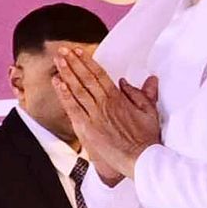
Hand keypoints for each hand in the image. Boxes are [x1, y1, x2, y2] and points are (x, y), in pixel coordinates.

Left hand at [55, 50, 160, 183]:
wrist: (140, 157)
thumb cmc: (146, 137)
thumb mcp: (149, 111)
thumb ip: (140, 94)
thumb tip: (127, 81)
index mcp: (118, 98)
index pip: (100, 75)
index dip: (87, 62)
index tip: (78, 52)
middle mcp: (104, 103)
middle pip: (86, 78)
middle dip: (73, 63)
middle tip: (62, 50)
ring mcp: (94, 115)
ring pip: (77, 90)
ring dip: (66, 73)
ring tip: (57, 60)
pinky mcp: (86, 128)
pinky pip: (73, 108)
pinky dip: (64, 94)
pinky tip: (57, 83)